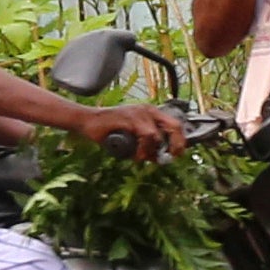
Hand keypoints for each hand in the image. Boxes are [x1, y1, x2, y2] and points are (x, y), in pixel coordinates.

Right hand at [65, 102, 189, 162]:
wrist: (88, 122)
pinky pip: (145, 135)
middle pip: (174, 126)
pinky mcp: (130, 118)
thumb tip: (161, 159)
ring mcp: (139, 113)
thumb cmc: (110, 132)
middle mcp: (148, 110)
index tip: (178, 154)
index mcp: (151, 113)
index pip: (175, 124)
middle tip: (170, 157)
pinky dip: (143, 149)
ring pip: (157, 135)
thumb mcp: (133, 140)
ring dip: (151, 151)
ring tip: (140, 157)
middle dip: (176, 144)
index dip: (181, 140)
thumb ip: (148, 146)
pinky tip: (136, 155)